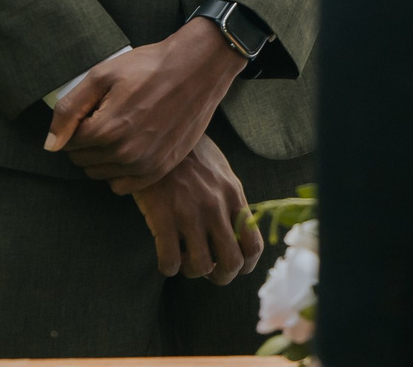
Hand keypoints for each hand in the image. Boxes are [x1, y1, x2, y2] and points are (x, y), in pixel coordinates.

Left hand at [46, 18, 246, 188]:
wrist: (198, 69)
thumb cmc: (149, 67)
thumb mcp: (102, 75)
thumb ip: (69, 110)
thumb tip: (50, 145)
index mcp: (106, 129)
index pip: (68, 144)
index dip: (76, 126)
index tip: (94, 109)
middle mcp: (124, 153)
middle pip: (82, 160)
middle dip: (87, 141)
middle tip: (108, 116)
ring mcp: (144, 164)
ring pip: (100, 174)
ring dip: (102, 156)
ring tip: (121, 128)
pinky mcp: (160, 169)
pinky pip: (121, 186)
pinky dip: (119, 171)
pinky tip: (130, 148)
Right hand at [130, 135, 264, 281]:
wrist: (159, 136)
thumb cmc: (191, 156)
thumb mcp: (221, 174)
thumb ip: (231, 201)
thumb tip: (240, 232)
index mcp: (234, 197)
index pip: (253, 245)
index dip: (245, 265)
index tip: (230, 266)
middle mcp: (216, 207)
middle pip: (231, 263)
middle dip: (221, 276)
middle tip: (208, 271)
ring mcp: (190, 213)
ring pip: (201, 267)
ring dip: (192, 271)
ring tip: (184, 260)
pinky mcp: (162, 217)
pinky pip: (170, 261)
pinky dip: (169, 268)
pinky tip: (166, 259)